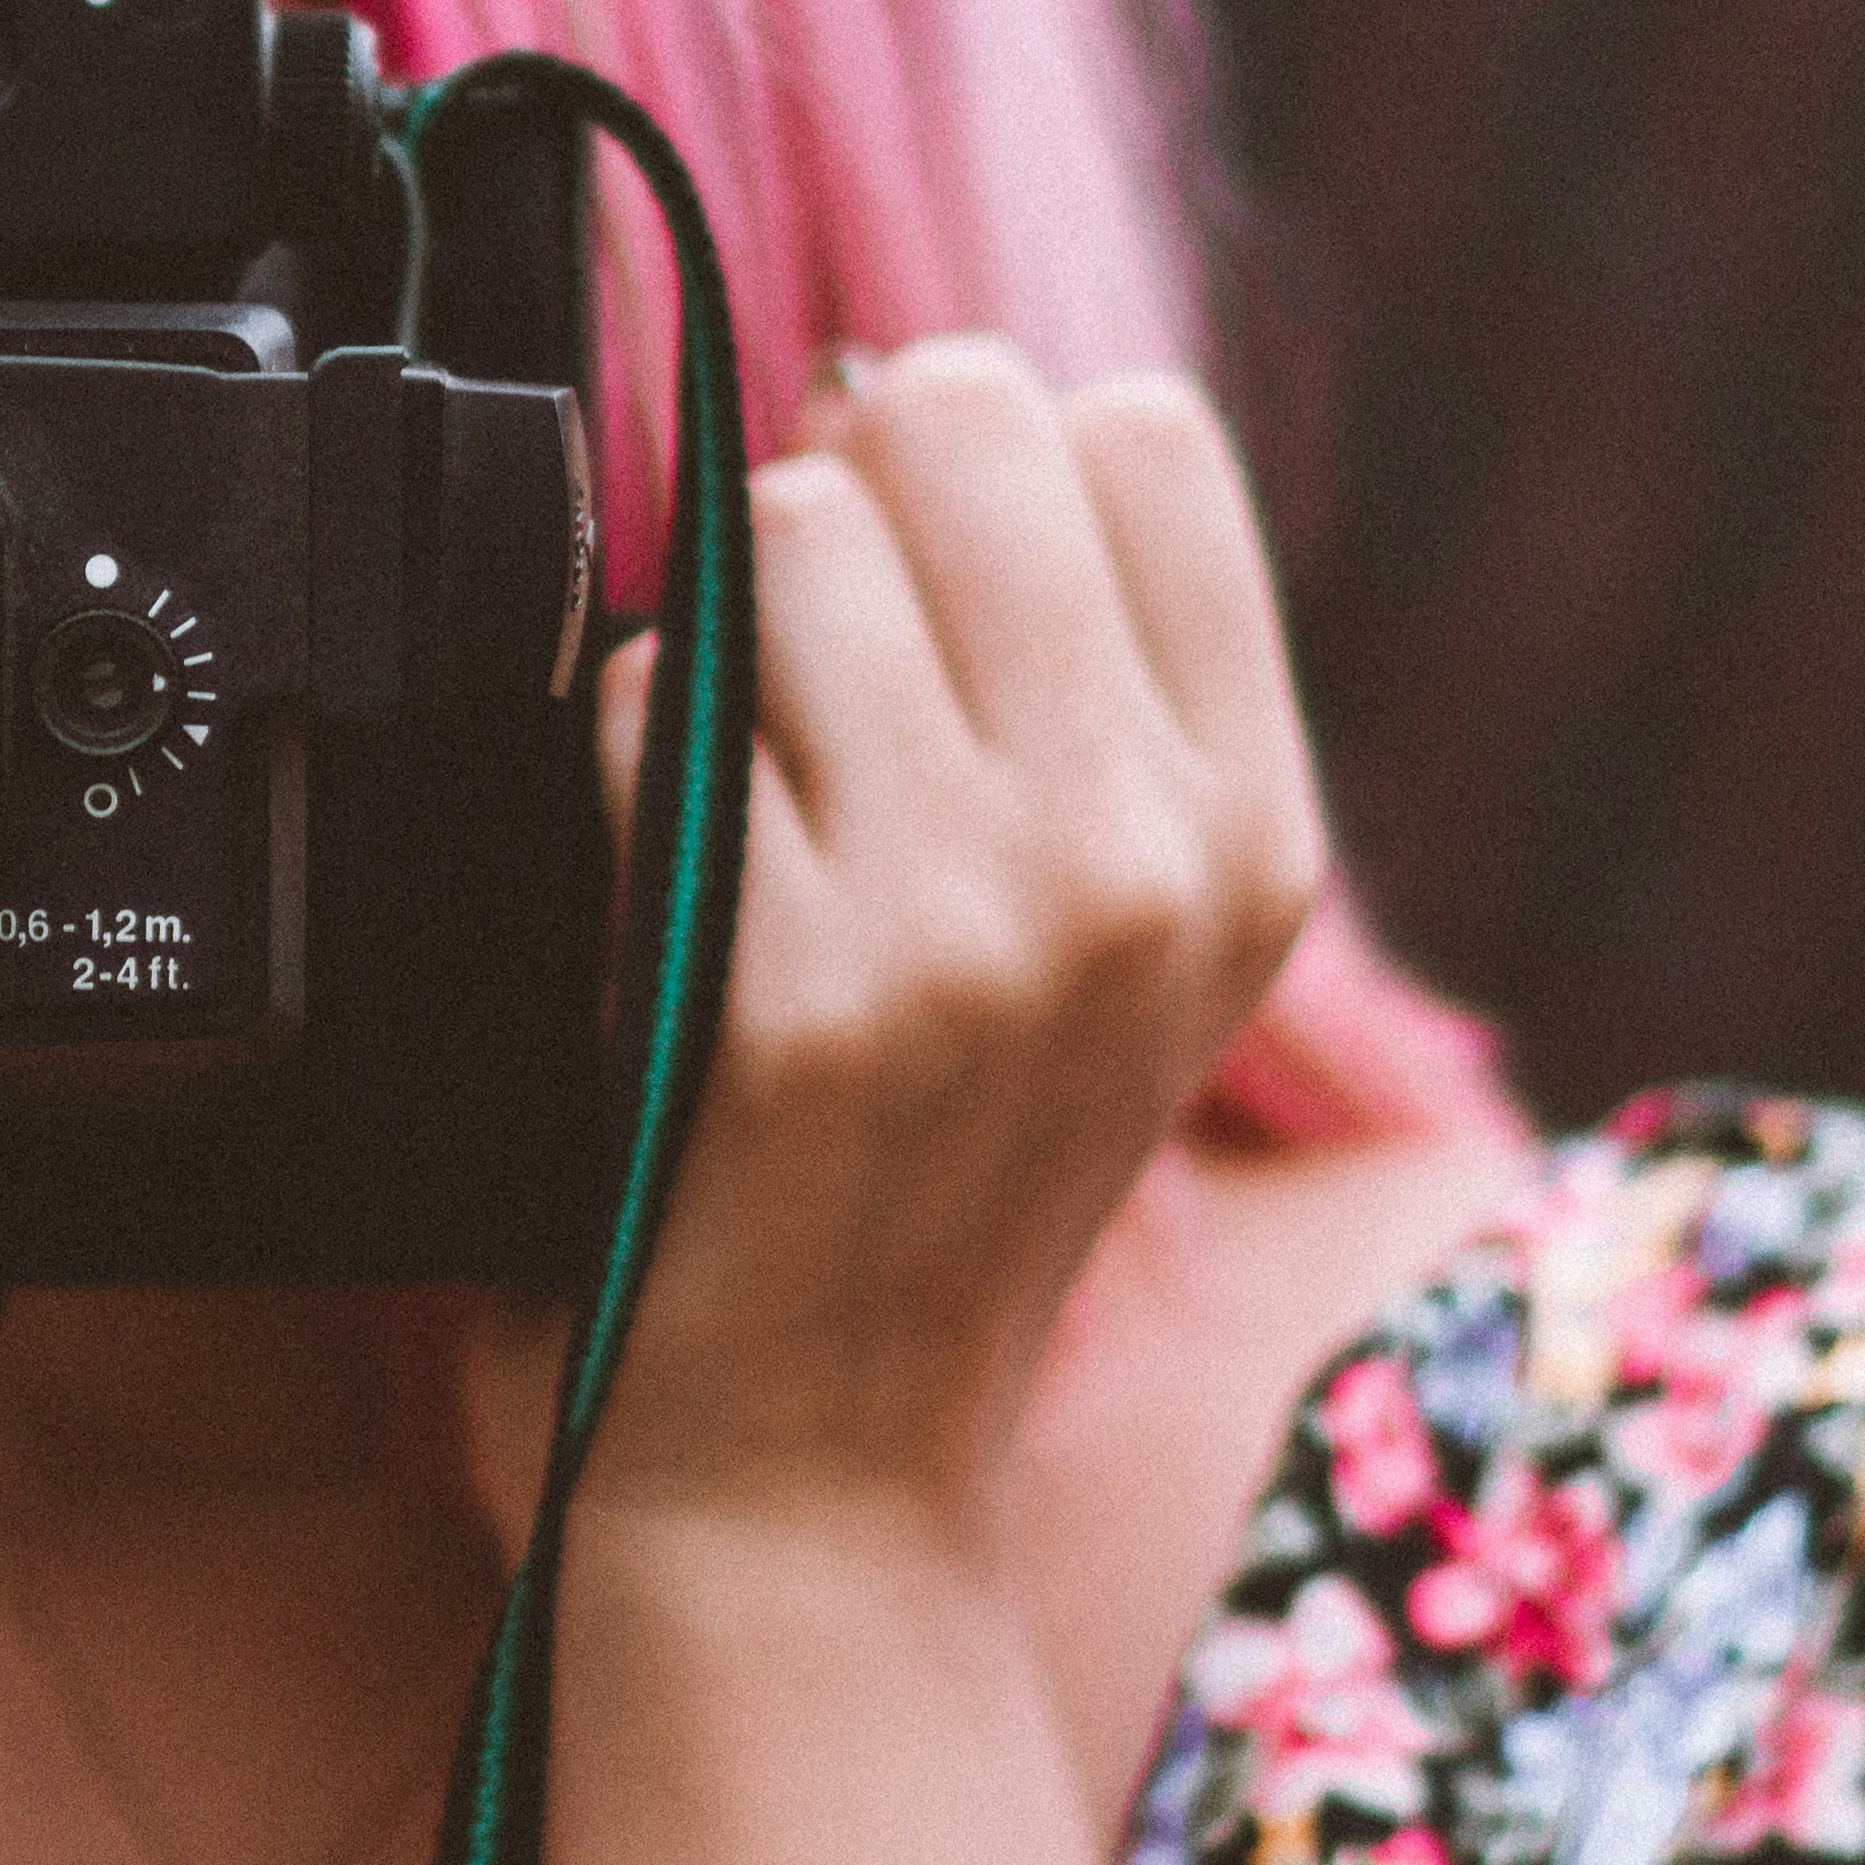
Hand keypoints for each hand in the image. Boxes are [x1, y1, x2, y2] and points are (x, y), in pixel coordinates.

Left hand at [495, 333, 1326, 1556]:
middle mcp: (1147, 860)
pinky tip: (665, 916)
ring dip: (719, 642)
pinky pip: (648, 701)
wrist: (805, 1476)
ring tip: (745, 818)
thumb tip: (889, 388)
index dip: (987, 463)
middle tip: (807, 686)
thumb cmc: (911, 1170)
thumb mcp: (1097, 932)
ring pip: (789, 535)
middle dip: (840, 496)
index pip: (1140, 429)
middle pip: (959, 420)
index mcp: (1250, 830)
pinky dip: (615, 772)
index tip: (925, 592)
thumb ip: (1062, 678)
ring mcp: (978, 926)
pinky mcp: (795, 993)